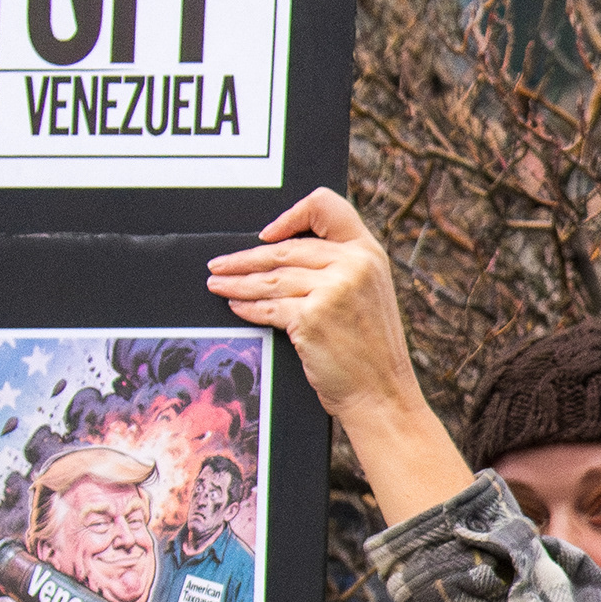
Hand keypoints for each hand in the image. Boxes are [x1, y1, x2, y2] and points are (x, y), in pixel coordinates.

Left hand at [206, 192, 473, 524]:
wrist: (382, 395)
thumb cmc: (371, 352)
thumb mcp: (367, 296)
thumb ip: (339, 269)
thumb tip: (284, 254)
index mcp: (369, 254)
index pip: (328, 207)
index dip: (293, 214)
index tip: (269, 233)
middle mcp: (354, 265)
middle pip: (285, 249)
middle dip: (244, 259)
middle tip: (219, 265)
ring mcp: (333, 289)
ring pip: (270, 278)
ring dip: (237, 283)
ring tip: (217, 285)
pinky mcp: (312, 315)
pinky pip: (268, 307)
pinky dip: (248, 308)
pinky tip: (236, 307)